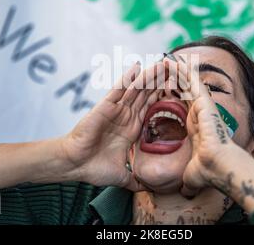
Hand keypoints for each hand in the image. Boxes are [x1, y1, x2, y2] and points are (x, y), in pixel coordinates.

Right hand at [63, 62, 164, 190]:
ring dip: (149, 76)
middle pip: (147, 95)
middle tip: (175, 68)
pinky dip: (127, 78)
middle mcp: (126, 116)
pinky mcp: (105, 107)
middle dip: (160, 82)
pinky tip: (137, 67)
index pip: (152, 109)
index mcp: (132, 129)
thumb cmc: (94, 169)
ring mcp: (116, 110)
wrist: (74, 166)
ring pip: (136, 89)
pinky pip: (118, 90)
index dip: (164, 98)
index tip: (179, 89)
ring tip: (162, 63)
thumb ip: (137, 180)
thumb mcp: (124, 177)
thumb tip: (150, 190)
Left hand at [163, 56, 235, 195]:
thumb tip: (186, 191)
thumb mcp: (192, 173)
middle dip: (172, 80)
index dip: (172, 97)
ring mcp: (203, 105)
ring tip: (164, 59)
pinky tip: (171, 59)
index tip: (163, 90)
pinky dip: (181, 69)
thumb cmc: (208, 170)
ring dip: (175, 71)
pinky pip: (190, 81)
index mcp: (195, 125)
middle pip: (183, 92)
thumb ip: (189, 179)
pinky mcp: (204, 100)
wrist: (220, 166)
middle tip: (162, 69)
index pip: (181, 107)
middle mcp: (199, 112)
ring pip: (186, 83)